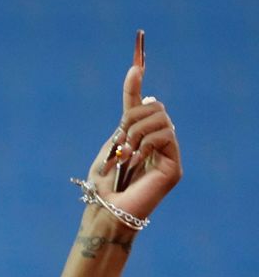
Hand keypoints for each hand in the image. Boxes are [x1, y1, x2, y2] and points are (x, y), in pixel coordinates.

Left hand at [85, 31, 182, 221]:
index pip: (140, 106)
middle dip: (132, 119)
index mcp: (137, 138)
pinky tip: (135, 160)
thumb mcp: (109, 146)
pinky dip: (146, 144)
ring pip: (160, 119)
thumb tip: (143, 95)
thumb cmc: (102, 185)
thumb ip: (124, 123)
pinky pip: (165, 136)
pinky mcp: (174, 166)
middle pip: (154, 107)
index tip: (135, 67)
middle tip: (119, 141)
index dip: (135, 87)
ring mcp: (168, 154)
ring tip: (125, 155)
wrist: (105, 209)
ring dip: (136, 133)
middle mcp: (156, 143)